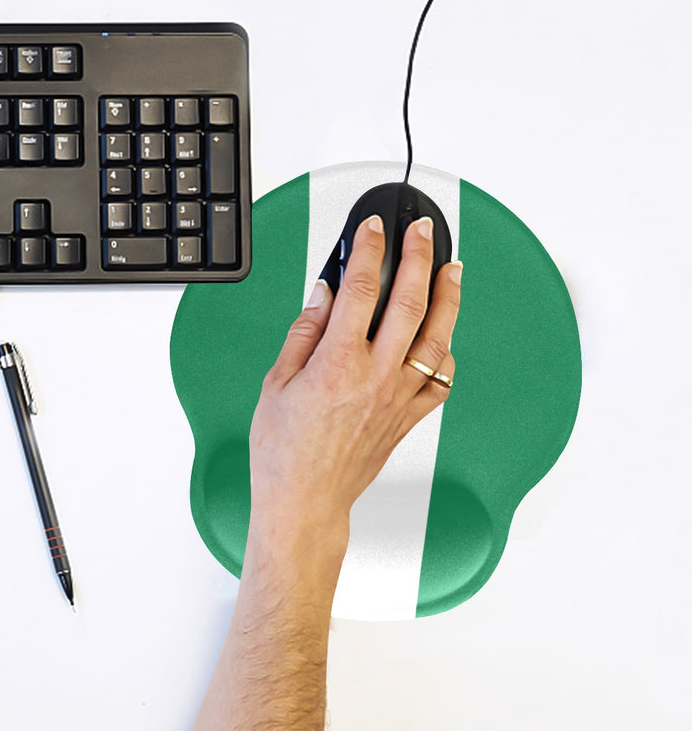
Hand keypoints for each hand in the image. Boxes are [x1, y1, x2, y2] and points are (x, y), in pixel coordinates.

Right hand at [246, 214, 462, 583]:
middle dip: (419, 258)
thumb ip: (305, 332)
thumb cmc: (283, 450)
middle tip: (424, 233)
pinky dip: (447, 354)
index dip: (370, 250)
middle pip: (410, 303)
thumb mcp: (277, 381)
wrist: (305, 502)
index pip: (361, 288)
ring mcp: (398, 398)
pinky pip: (441, 381)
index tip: (373, 228)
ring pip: (437, 338)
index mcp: (339, 362)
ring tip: (452, 270)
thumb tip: (324, 295)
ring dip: (448, 298)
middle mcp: (376, 376)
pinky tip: (446, 338)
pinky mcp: (408, 419)